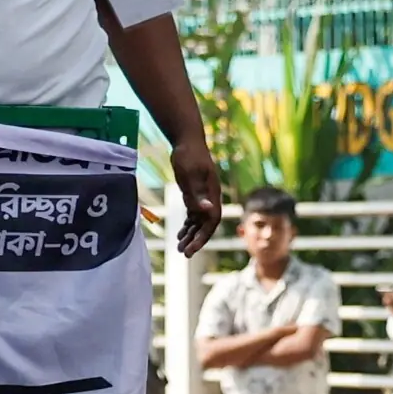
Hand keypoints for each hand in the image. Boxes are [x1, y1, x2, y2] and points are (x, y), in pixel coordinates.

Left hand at [170, 139, 221, 254]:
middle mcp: (211, 197)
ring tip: (180, 247)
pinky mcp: (196, 193)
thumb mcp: (189, 174)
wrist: (187, 140)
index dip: (202, 237)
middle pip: (206, 224)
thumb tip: (207, 210)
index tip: (191, 249)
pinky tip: (180, 234)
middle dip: (196, 240)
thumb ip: (197, 193)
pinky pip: (194, 214)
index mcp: (213, 194)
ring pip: (200, 221)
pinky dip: (188, 225)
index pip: (211, 221)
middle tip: (183, 253)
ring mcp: (204, 196)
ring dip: (191, 235)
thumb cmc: (188, 155)